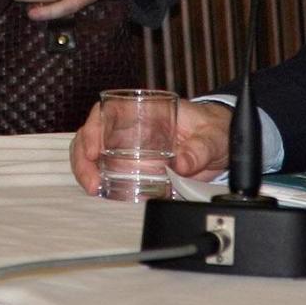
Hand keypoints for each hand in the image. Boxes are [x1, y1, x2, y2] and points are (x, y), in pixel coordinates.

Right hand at [68, 99, 231, 194]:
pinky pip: (109, 172)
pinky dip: (100, 182)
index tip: (93, 149)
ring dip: (86, 171)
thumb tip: (182, 163)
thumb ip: (200, 149)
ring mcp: (130, 148)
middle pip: (92, 135)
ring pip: (94, 154)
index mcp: (146, 111)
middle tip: (90, 181)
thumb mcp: (212, 136)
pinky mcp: (135, 167)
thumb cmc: (213, 129)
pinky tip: (102, 193)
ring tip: (93, 189)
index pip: (109, 111)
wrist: (222, 144)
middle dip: (83, 157)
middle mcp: (132, 128)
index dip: (94, 127)